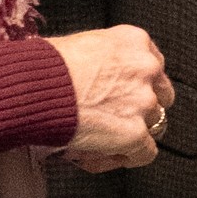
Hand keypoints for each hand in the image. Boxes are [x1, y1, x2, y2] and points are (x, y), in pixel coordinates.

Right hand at [48, 26, 171, 170]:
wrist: (35, 88)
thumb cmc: (46, 66)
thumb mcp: (82, 44)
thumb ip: (104, 59)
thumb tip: (101, 76)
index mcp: (134, 41)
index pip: (154, 65)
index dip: (139, 83)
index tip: (126, 92)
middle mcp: (146, 68)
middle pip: (161, 94)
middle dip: (142, 107)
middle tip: (116, 116)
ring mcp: (143, 102)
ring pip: (153, 123)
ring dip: (132, 132)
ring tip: (102, 139)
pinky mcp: (135, 133)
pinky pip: (146, 152)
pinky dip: (128, 156)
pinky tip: (106, 154)